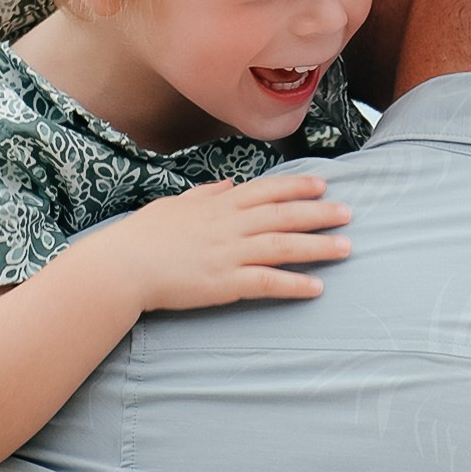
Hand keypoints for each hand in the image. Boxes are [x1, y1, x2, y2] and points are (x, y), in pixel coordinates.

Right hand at [116, 171, 352, 310]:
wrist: (122, 267)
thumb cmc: (141, 236)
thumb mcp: (174, 205)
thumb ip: (205, 194)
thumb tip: (227, 185)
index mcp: (218, 204)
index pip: (267, 190)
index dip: (297, 186)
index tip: (323, 184)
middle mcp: (229, 225)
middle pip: (284, 215)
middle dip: (320, 213)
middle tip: (349, 212)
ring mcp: (229, 253)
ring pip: (284, 246)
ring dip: (318, 246)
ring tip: (346, 247)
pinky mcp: (225, 283)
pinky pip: (268, 282)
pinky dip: (294, 284)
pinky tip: (317, 287)